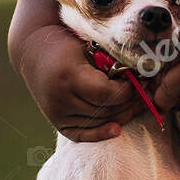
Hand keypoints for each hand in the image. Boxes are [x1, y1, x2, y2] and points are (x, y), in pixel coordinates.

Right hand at [16, 25, 142, 141]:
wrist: (34, 51)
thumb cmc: (67, 44)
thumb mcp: (87, 46)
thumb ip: (109, 63)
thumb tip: (140, 78)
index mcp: (69, 75)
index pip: (106, 93)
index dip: (127, 90)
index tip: (138, 80)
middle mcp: (60, 97)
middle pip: (105, 110)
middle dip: (129, 103)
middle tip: (145, 93)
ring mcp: (57, 112)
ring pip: (98, 121)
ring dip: (122, 115)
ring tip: (137, 104)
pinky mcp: (56, 121)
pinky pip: (82, 135)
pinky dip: (100, 134)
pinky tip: (116, 129)